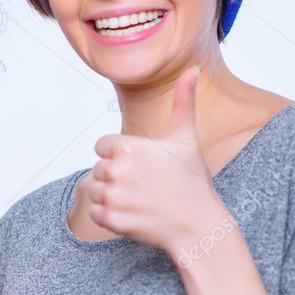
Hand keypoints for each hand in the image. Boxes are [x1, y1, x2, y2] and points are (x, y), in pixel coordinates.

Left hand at [86, 66, 226, 259]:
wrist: (199, 226)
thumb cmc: (192, 181)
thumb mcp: (186, 138)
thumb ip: (183, 101)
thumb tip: (192, 68)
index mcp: (129, 146)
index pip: (103, 147)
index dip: (121, 156)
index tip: (144, 166)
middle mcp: (117, 170)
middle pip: (99, 168)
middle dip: (117, 176)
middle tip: (146, 186)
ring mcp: (113, 196)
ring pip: (96, 190)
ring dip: (112, 196)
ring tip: (141, 200)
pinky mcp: (110, 220)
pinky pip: (95, 212)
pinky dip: (109, 215)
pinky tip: (133, 214)